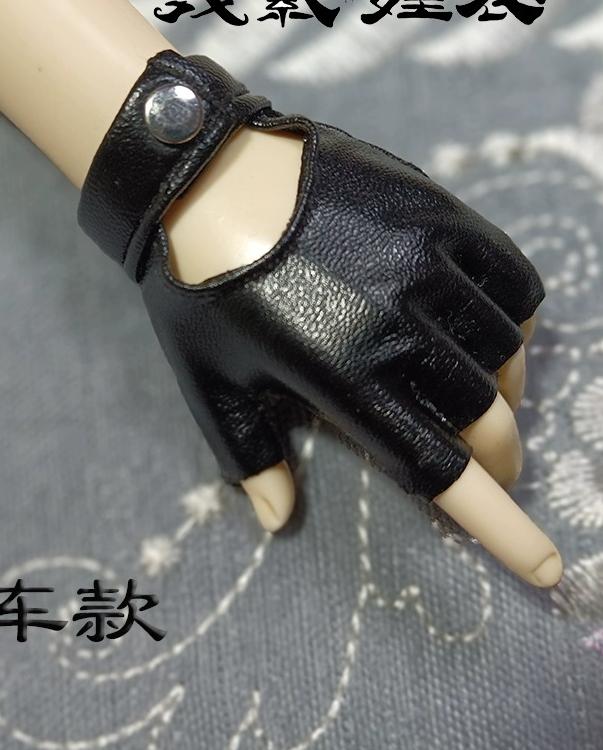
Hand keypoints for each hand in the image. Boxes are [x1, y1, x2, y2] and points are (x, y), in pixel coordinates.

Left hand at [78, 50, 560, 587]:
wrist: (204, 181)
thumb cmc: (200, 291)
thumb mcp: (210, 382)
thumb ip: (249, 458)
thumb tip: (278, 523)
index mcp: (341, 378)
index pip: (440, 468)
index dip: (500, 526)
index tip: (548, 569)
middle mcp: (397, 326)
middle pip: (485, 417)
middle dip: (496, 453)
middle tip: (487, 455)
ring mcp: (425, 263)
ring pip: (505, 351)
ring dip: (502, 387)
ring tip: (477, 387)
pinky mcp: (439, 213)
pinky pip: (514, 279)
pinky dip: (515, 315)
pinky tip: (485, 323)